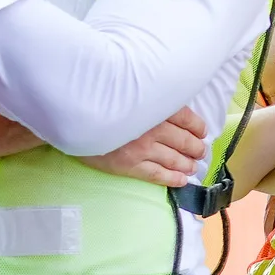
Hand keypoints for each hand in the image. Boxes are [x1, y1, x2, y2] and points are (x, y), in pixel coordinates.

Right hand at [80, 106, 207, 186]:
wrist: (72, 119)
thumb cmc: (100, 103)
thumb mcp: (128, 93)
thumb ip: (149, 100)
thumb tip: (170, 107)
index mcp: (154, 107)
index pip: (186, 118)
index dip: (197, 127)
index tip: (202, 132)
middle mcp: (152, 127)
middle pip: (184, 140)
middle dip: (196, 148)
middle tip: (200, 152)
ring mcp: (141, 148)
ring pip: (174, 159)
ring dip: (188, 164)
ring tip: (193, 167)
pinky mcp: (129, 165)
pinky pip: (157, 174)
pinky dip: (173, 178)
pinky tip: (181, 180)